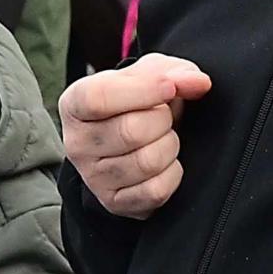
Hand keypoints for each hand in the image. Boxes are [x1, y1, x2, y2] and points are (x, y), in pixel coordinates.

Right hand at [62, 54, 212, 216]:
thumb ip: (175, 71)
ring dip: (169, 146)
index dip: (143, 90)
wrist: (132, 138)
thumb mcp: (152, 75)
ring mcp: (93, 177)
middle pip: (130, 131)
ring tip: (162, 138)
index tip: (169, 87)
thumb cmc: (139, 101)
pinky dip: (172, 174)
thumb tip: (198, 83)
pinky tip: (164, 163)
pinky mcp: (114, 202)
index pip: (99, 98)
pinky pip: (156, 190)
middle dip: (163, 120)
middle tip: (162, 117)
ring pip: (147, 162)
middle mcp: (77, 143)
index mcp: (74, 104)